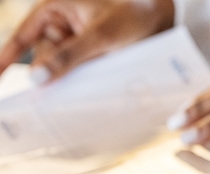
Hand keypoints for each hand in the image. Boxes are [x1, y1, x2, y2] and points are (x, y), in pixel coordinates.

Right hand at [0, 0, 173, 81]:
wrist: (163, 19)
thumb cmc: (131, 16)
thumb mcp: (100, 36)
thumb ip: (69, 57)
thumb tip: (37, 78)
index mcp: (54, 9)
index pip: (22, 36)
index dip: (6, 59)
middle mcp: (61, 26)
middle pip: (44, 59)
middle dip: (52, 75)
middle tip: (59, 93)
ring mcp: (76, 44)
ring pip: (62, 70)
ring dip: (71, 81)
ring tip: (89, 83)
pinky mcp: (91, 58)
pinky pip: (78, 75)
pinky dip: (81, 85)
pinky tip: (85, 96)